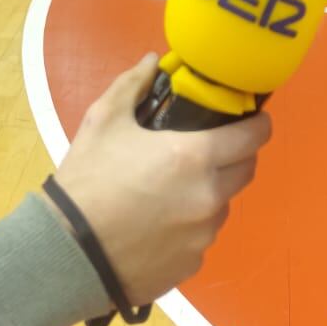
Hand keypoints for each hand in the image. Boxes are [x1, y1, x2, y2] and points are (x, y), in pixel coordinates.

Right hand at [48, 54, 271, 307]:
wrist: (69, 251)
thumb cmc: (89, 178)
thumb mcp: (103, 121)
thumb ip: (133, 85)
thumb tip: (152, 61)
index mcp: (195, 157)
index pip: (254, 137)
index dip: (257, 125)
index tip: (251, 121)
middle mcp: (209, 196)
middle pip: (246, 171)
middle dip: (235, 157)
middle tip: (207, 151)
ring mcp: (203, 235)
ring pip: (222, 206)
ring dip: (209, 194)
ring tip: (171, 192)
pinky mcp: (192, 264)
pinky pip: (200, 239)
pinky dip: (188, 229)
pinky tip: (157, 227)